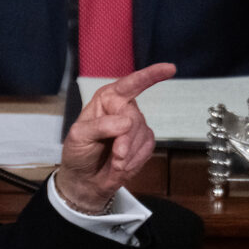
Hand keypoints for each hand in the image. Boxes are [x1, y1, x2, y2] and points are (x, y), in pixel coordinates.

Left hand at [55, 63, 176, 212]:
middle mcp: (123, 108)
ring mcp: (136, 125)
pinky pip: (148, 148)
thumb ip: (100, 127)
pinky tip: (123, 165)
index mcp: (106, 99)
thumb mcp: (79, 137)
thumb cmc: (78, 152)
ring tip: (114, 163)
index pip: (129, 84)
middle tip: (116, 156)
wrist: (85, 180)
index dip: (150, 76)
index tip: (170, 69)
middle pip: (134, 118)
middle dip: (125, 141)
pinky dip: (135, 160)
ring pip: (143, 134)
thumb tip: (126, 122)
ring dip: (128, 154)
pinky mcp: (144, 142)